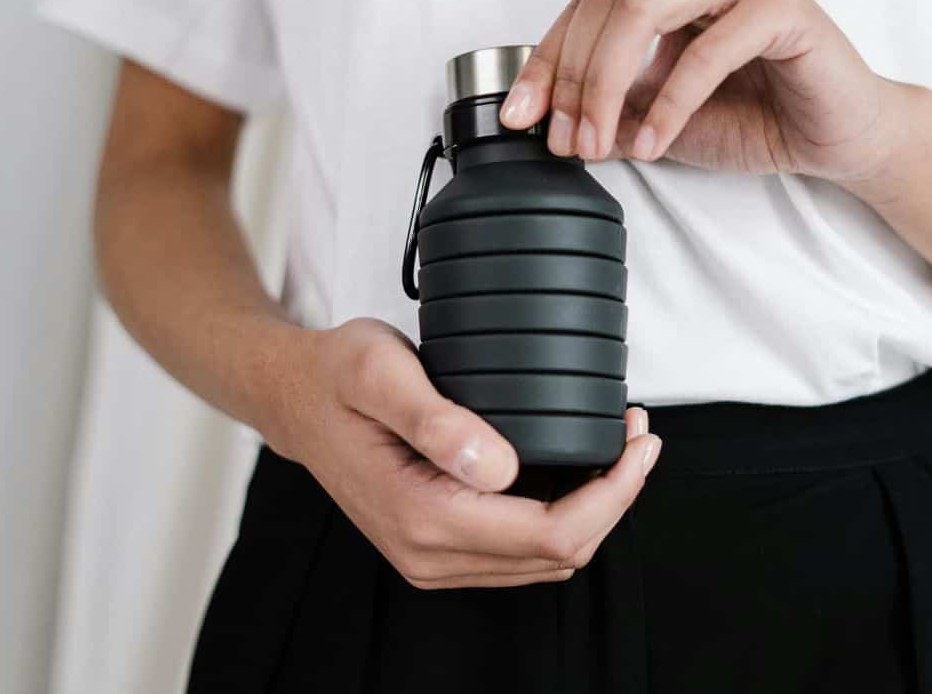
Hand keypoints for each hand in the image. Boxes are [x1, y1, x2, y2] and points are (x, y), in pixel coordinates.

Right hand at [261, 317, 661, 589]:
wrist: (292, 397)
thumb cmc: (334, 376)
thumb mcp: (378, 372)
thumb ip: (436, 419)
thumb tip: (499, 467)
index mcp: (421, 516)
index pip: (550, 534)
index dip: (611, 494)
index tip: (637, 440)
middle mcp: (428, 552)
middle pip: (558, 555)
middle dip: (614, 499)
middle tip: (639, 434)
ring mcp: (432, 557)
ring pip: (545, 560)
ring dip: (594, 509)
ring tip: (618, 446)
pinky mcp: (437, 546)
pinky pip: (521, 551)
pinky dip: (563, 514)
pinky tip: (576, 469)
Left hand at [499, 0, 916, 181]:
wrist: (839, 139)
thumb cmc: (758, 115)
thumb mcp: (657, 115)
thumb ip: (607, 103)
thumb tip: (541, 115)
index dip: (548, 58)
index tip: (521, 116)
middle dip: (574, 78)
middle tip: (567, 141)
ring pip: (641, 10)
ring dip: (607, 86)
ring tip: (601, 143)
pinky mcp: (784, 4)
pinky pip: (705, 51)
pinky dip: (668, 104)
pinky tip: (654, 141)